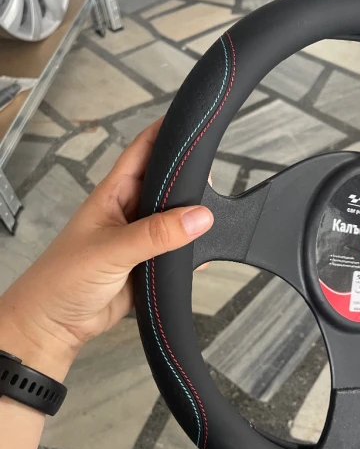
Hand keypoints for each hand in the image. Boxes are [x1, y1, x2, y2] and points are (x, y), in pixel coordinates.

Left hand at [0, 118, 212, 380]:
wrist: (56, 324)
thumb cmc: (63, 278)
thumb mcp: (112, 249)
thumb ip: (156, 234)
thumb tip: (198, 216)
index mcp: (114, 194)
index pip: (143, 151)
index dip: (164, 133)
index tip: (191, 124)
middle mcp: (129, 211)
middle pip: (165, 185)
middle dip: (187, 181)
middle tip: (212, 180)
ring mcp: (139, 237)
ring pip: (173, 219)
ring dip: (190, 220)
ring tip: (213, 217)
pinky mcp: (147, 263)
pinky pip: (174, 252)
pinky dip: (190, 253)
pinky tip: (201, 255)